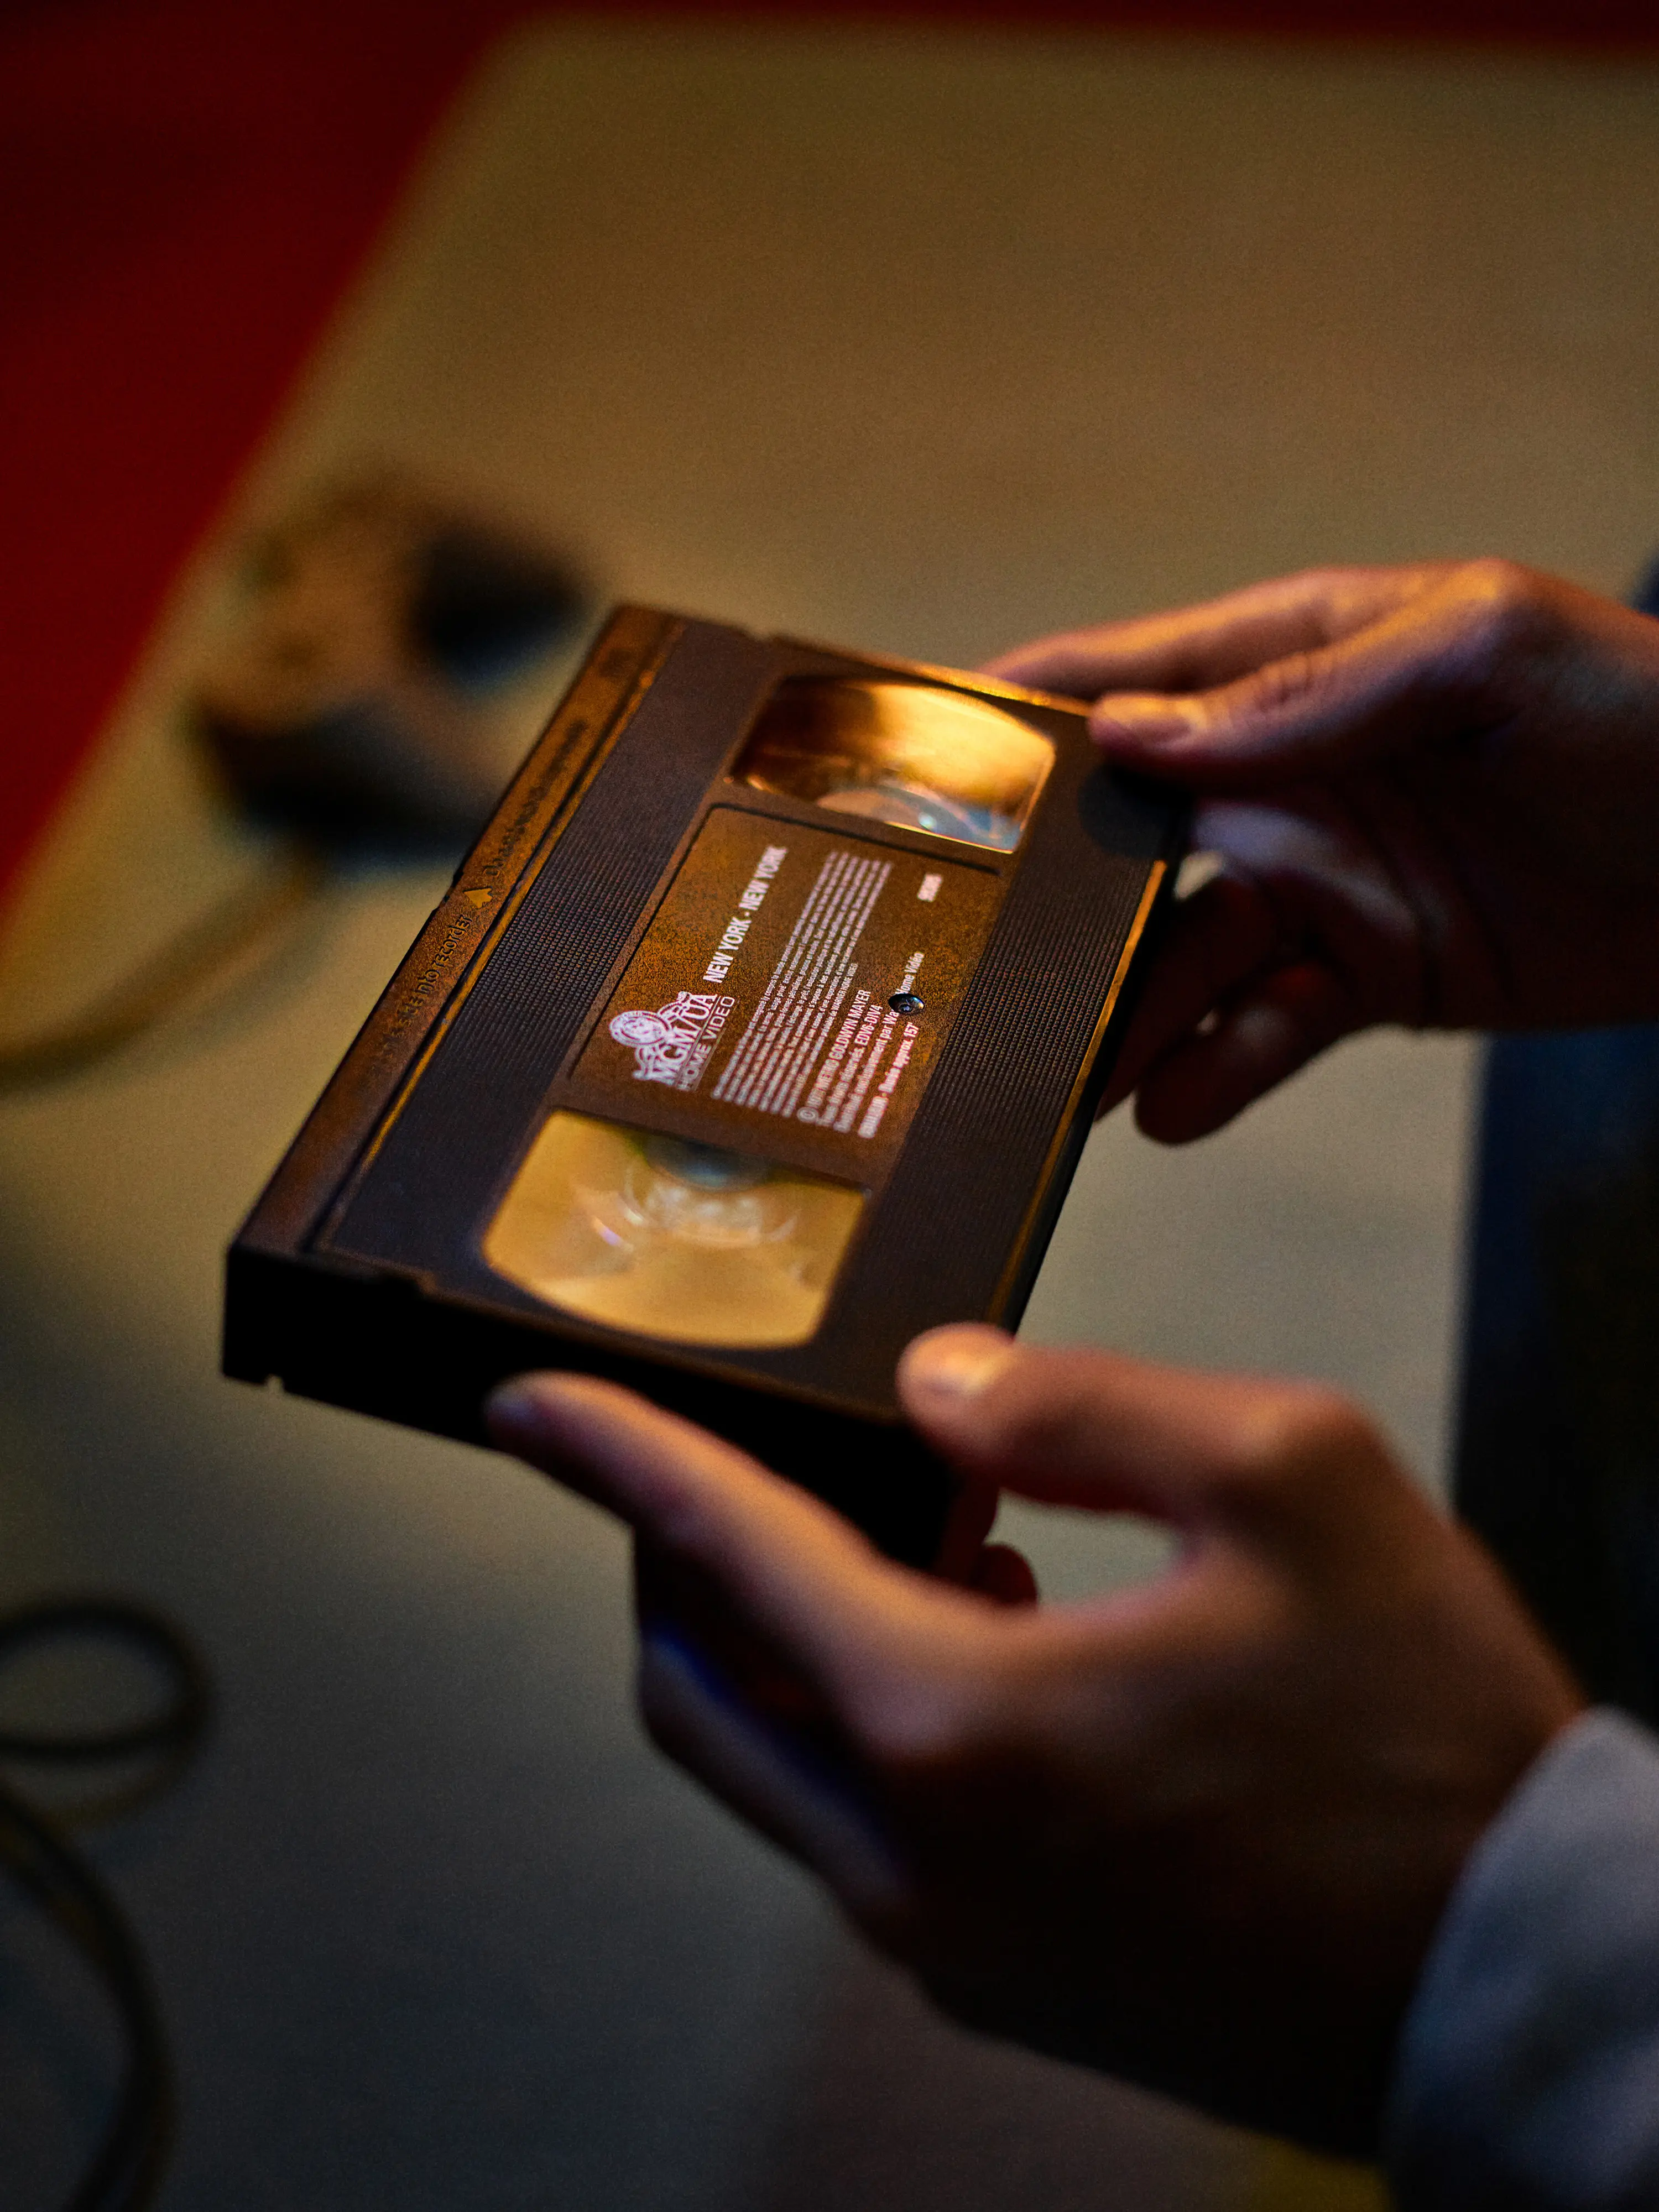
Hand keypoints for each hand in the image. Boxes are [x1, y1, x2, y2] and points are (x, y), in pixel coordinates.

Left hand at [488, 1327, 1580, 2153]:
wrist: (1515, 1972)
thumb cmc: (1425, 1736)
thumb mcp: (1286, 1479)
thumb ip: (1081, 1406)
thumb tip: (941, 1385)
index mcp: (955, 1726)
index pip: (723, 1553)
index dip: (614, 1460)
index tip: (528, 1412)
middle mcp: (912, 1859)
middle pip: (697, 1681)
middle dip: (687, 1556)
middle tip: (758, 1459)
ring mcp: (945, 1942)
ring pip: (768, 1764)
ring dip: (791, 1636)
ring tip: (921, 1532)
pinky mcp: (998, 1980)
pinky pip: (859, 1830)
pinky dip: (864, 1718)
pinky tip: (988, 1634)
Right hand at [987, 561, 1658, 1138]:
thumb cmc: (1645, 716)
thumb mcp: (1483, 652)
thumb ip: (1305, 693)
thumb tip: (1136, 738)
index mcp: (1293, 664)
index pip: (1121, 680)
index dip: (1011, 720)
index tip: (906, 770)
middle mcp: (1283, 780)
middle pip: (1122, 844)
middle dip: (1042, 904)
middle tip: (956, 966)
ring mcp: (1319, 883)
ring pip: (1178, 958)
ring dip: (1118, 1015)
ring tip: (1059, 1077)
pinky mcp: (1364, 976)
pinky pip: (1263, 1029)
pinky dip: (1216, 1070)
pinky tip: (1174, 1107)